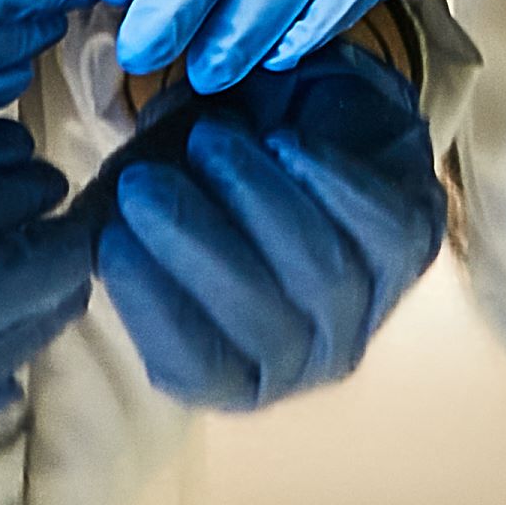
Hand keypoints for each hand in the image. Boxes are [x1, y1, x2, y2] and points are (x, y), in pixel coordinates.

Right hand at [88, 56, 441, 409]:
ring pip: (322, 273)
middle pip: (264, 321)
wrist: (299, 127)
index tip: (111, 236)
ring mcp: (370, 307)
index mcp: (235, 376)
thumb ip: (115, 234)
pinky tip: (286, 141)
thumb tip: (92, 237)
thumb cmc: (204, 190)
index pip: (194, 365)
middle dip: (198, 244)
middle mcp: (308, 361)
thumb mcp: (145, 217)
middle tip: (146, 180)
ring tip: (208, 140)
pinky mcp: (413, 244)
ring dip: (260, 202)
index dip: (152, 305)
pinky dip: (334, 182)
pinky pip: (382, 225)